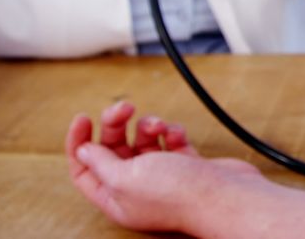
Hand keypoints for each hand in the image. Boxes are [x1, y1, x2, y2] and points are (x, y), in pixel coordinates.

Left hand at [65, 101, 264, 233]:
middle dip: (117, 124)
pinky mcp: (186, 165)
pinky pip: (170, 141)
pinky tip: (177, 134)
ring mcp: (163, 176)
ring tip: (160, 125)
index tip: (83, 118)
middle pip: (114, 149)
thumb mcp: (124, 177)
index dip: (79, 143)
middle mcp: (137, 188)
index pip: (85, 169)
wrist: (225, 196)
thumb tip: (84, 151)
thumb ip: (99, 163)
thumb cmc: (177, 194)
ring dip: (149, 126)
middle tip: (125, 107)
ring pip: (144, 141)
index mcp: (116, 198)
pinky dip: (172, 132)